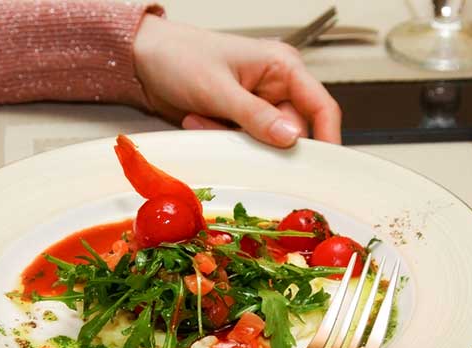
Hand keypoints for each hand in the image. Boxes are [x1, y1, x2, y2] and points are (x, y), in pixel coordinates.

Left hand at [133, 15, 340, 147]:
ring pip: (264, 142)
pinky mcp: (239, 119)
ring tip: (202, 117)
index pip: (320, 106)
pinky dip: (222, 138)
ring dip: (234, 140)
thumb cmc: (181, 57)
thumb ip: (255, 116)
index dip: (326, 138)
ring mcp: (258, 104)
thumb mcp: (218, 88)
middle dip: (259, 141)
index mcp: (282, 67)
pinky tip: (198, 119)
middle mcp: (276, 86)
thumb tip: (290, 139)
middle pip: (290, 133)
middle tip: (227, 132)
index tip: (321, 167)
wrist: (145, 59)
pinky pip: (243, 143)